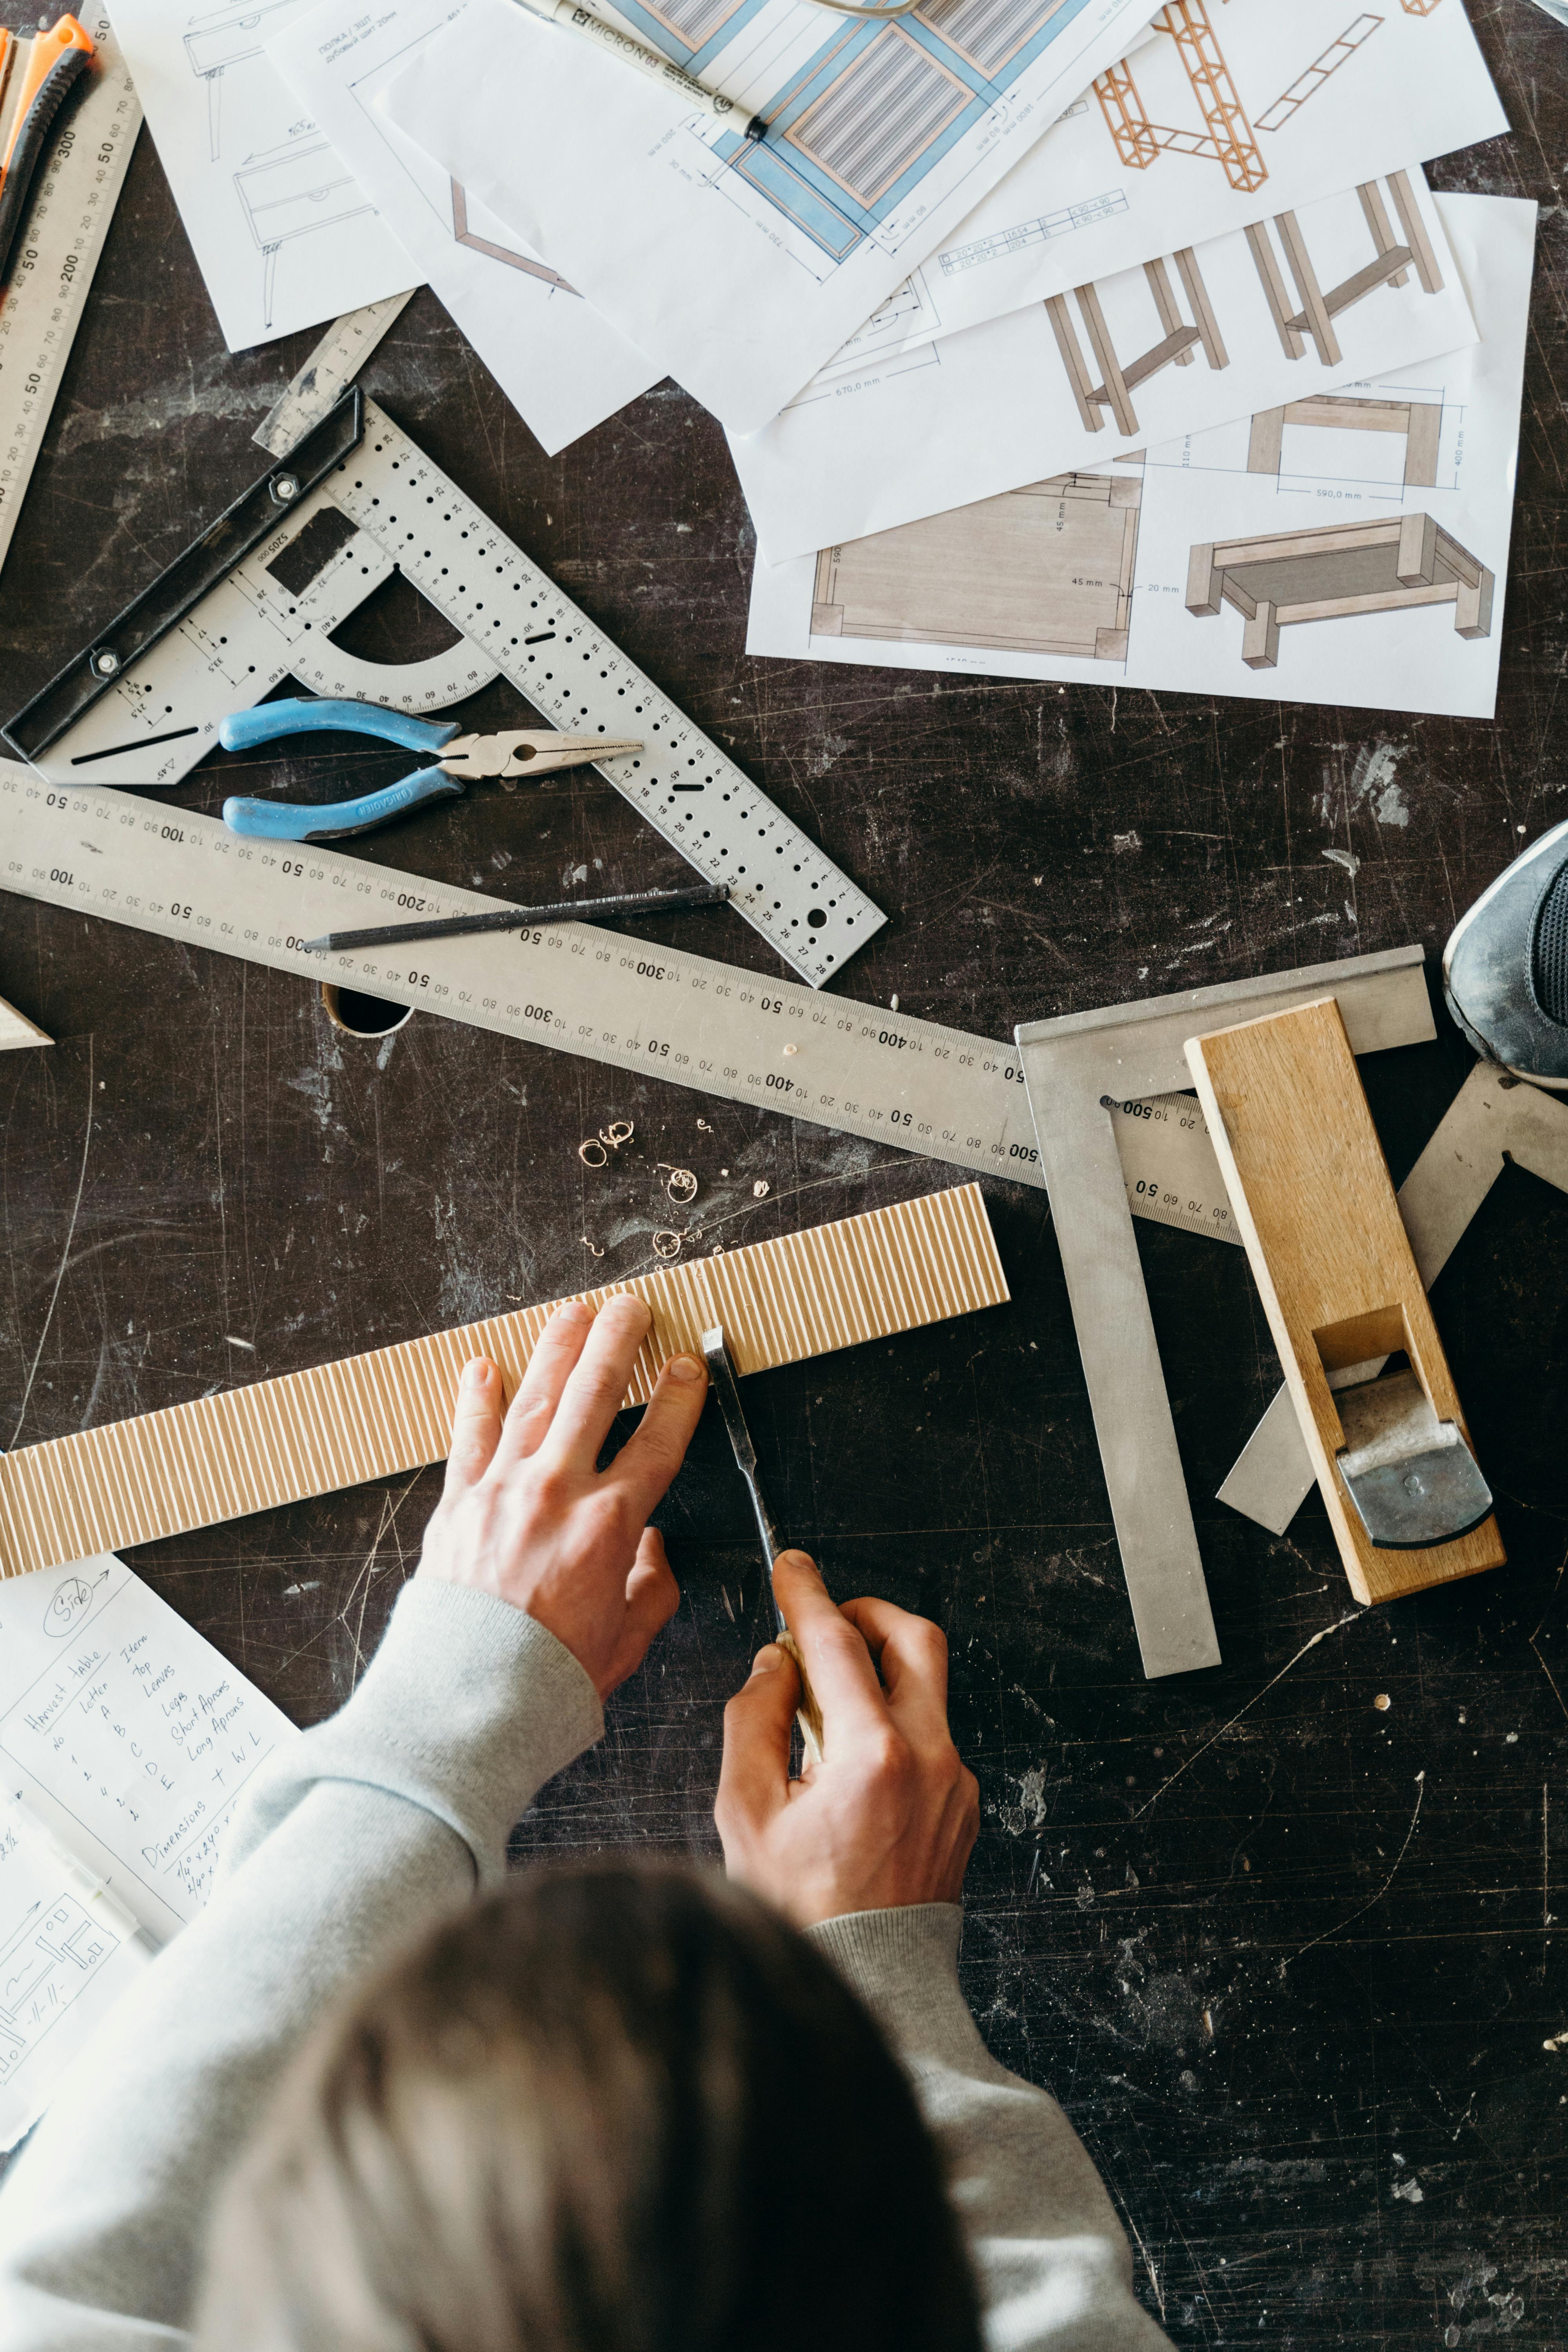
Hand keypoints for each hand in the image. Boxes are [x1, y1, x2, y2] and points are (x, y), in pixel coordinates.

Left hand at [417, 1296, 707, 1697]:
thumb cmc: (548, 1679)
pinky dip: (476, 1399)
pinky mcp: (457, 1503)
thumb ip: (651, 1586)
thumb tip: (650, 1550)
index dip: (680, 1398)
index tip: (689, 1367)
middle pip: (595, 1394)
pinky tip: (483, 1368)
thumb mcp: (629, 1638)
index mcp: (608, 1525)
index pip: (658, 1442)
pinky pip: (469, 1437)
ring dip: (558, 1350)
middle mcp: (556, 1493)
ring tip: (573, 1315)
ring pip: (535, 1398)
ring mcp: (501, 1490)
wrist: (467, 1702)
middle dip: (619, 1342)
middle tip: (633, 1309)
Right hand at [715, 1551, 978, 1927]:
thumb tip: (774, 1665)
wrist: (867, 1981)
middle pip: (915, 1639)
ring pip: (928, 1688)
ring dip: (879, 1672)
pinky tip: (850, 1761)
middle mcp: (930, 1759)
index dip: (807, 1594)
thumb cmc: (802, 1911)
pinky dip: (893, 1723)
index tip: (792, 1566)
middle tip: (826, 1621)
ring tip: (827, 1704)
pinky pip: (932, 1736)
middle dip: (867, 1613)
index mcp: (873, 1757)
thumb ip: (754, 1723)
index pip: (837, 1642)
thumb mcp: (747, 1814)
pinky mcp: (964, 1804)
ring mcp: (956, 1782)